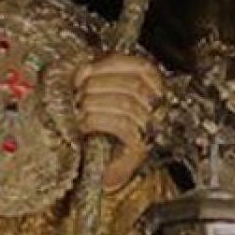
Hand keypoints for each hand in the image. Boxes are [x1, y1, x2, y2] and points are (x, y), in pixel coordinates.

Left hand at [74, 53, 163, 190]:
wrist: (101, 169)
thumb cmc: (99, 131)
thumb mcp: (100, 97)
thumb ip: (98, 78)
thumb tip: (82, 68)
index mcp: (151, 88)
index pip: (141, 67)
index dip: (111, 65)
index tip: (84, 70)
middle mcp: (157, 108)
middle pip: (133, 84)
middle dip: (98, 84)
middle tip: (76, 91)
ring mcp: (152, 129)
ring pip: (127, 103)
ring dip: (95, 102)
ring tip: (78, 107)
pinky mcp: (141, 148)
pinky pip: (123, 126)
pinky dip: (99, 120)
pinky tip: (83, 124)